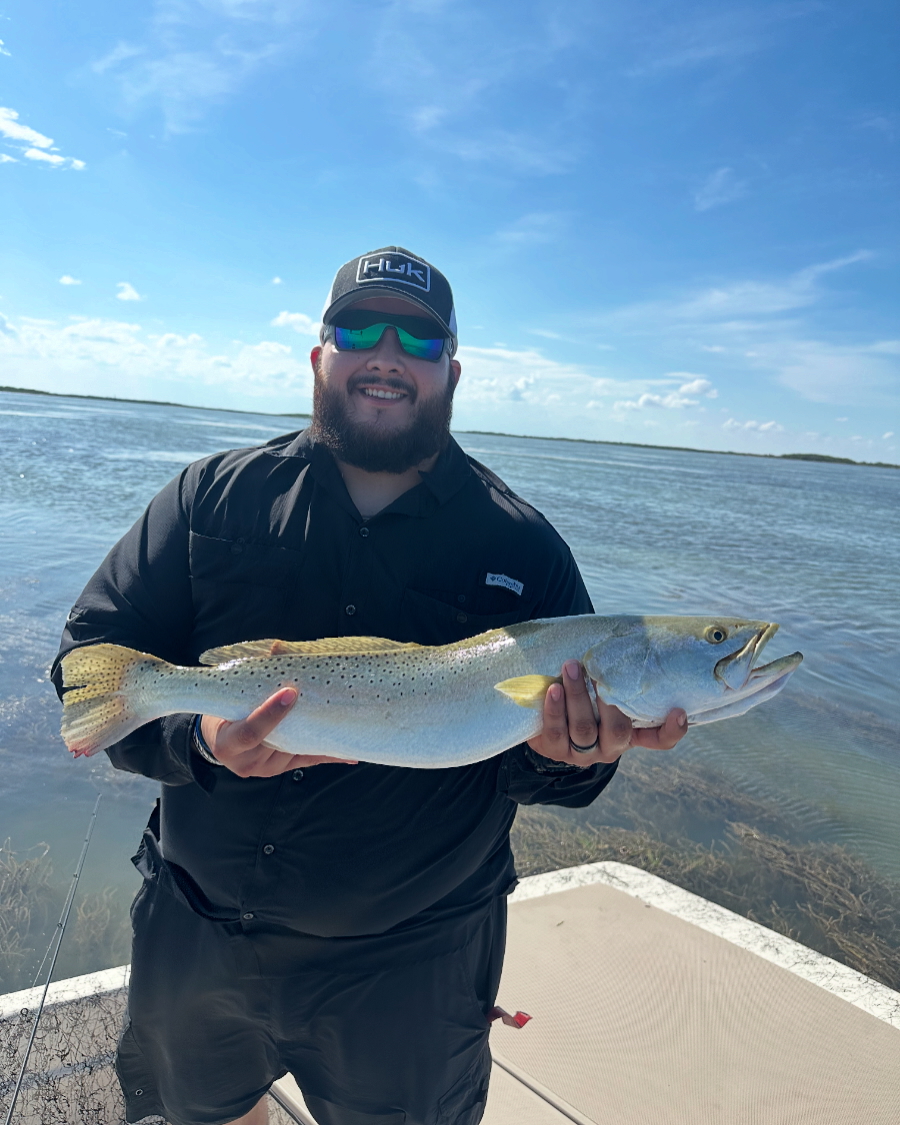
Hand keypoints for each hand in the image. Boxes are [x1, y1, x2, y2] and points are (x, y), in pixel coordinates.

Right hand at [200, 688, 357, 777]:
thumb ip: (251, 676)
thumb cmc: (224, 709)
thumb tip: (277, 648)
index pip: (250, 732)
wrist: (218, 735)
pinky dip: (329, 754)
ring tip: (345, 722)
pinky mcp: (282, 768)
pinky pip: (308, 760)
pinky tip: (350, 753)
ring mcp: (266, 768)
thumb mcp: (229, 695)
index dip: (270, 714)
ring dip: (321, 737)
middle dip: (304, 723)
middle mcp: (247, 762)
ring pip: (297, 751)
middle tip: (329, 704)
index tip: (290, 692)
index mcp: (227, 744)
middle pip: (279, 742)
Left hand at [526, 660, 687, 767]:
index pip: (659, 740)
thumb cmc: (585, 696)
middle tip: (597, 671)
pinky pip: (556, 733)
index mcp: (630, 733)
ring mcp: (583, 753)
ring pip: (584, 729)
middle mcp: (611, 747)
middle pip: (617, 731)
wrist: (548, 718)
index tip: (679, 711)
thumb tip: (629, 637)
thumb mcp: (606, 691)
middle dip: (607, 701)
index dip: (672, 730)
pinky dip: (555, 709)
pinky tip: (553, 689)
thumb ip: (619, 678)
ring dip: (577, 696)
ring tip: (570, 667)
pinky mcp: (556, 750)